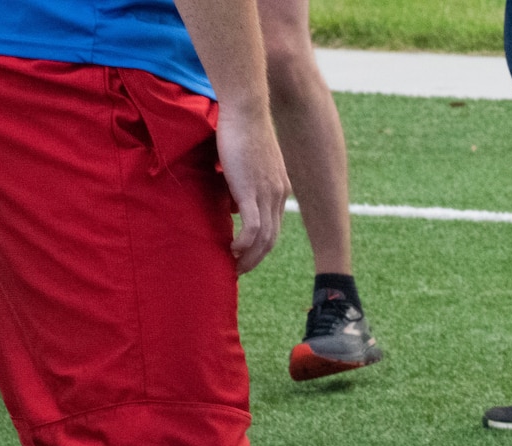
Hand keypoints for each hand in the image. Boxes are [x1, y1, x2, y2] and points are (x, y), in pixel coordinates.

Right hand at [213, 98, 286, 273]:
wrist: (246, 110)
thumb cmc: (241, 130)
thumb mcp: (246, 163)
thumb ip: (242, 184)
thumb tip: (232, 205)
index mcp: (279, 189)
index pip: (274, 226)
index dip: (261, 245)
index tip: (246, 254)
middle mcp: (278, 194)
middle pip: (272, 239)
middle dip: (256, 258)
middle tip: (239, 269)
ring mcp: (267, 194)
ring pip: (264, 238)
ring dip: (249, 257)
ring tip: (234, 267)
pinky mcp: (252, 191)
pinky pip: (253, 228)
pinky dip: (244, 243)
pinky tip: (233, 249)